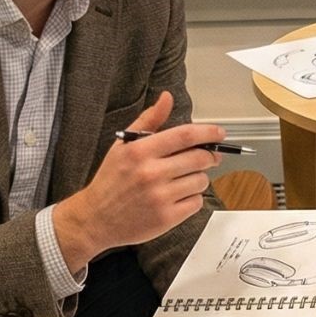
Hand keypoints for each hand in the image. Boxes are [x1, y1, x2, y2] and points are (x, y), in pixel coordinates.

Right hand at [54, 92, 221, 271]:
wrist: (96, 218)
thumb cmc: (111, 180)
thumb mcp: (124, 145)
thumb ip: (149, 120)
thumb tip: (167, 98)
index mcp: (140, 151)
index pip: (185, 135)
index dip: (208, 132)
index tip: (219, 133)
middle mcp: (151, 173)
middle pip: (200, 158)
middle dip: (209, 156)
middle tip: (207, 157)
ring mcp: (160, 197)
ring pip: (201, 181)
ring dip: (198, 178)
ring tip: (183, 179)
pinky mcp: (167, 217)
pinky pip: (196, 202)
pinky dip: (192, 198)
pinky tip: (178, 196)